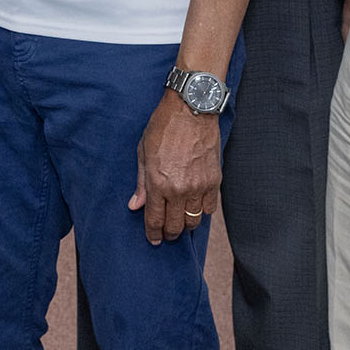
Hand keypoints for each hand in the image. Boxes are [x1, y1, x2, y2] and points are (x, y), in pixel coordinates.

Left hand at [127, 91, 222, 243]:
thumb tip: (135, 205)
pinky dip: (202, 212)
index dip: (153, 234)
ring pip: (194, 221)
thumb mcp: (144, 152)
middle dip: (169, 233)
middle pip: (176, 226)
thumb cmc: (163, 127)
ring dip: (186, 225)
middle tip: (166, 233)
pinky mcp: (214, 181)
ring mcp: (199, 186)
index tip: (154, 240)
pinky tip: (195, 207)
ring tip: (180, 221)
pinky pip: (209, 208)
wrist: (191, 110)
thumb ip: (141, 182)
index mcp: (158, 183)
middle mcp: (179, 190)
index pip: (155, 220)